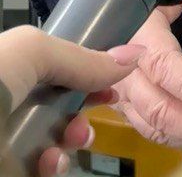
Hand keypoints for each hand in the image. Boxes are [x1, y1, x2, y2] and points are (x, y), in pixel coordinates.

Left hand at [0, 24, 146, 176]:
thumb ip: (82, 57)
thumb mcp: (33, 51)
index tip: (114, 79)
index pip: (58, 68)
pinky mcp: (13, 173)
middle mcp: (12, 104)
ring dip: (75, 137)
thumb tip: (134, 56)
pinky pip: (46, 171)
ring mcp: (10, 143)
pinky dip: (54, 167)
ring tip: (72, 138)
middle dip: (88, 104)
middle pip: (64, 103)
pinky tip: (49, 163)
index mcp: (13, 69)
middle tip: (101, 105)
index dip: (89, 70)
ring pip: (59, 141)